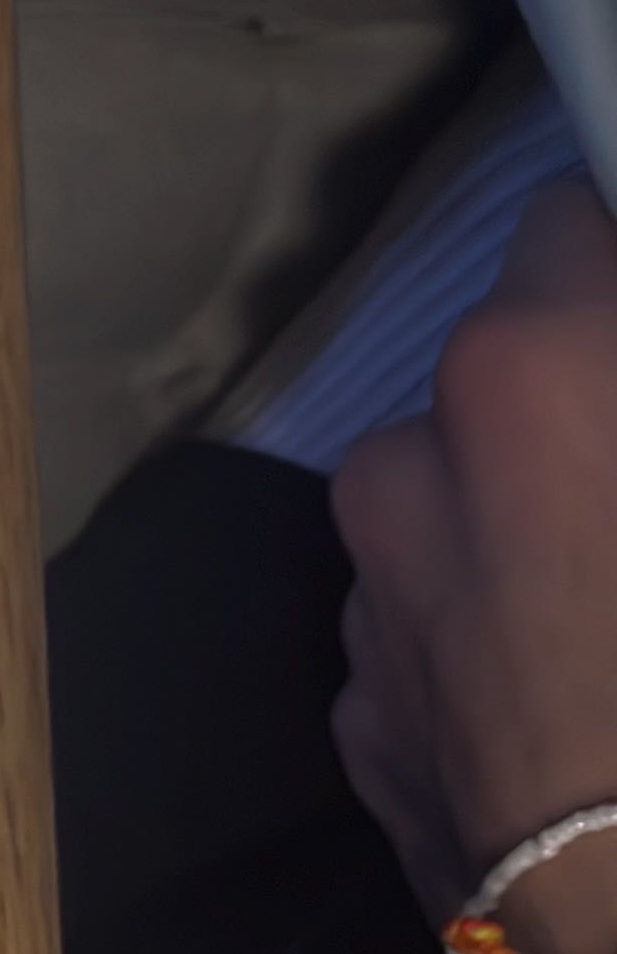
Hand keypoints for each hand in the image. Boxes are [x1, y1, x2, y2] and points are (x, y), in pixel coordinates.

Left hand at [330, 173, 616, 953]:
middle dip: (597, 416)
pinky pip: (443, 634)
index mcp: (529, 381)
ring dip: (542, 531)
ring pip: (462, 514)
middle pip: (514, 382)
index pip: (567, 229)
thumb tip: (609, 395)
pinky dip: (505, 640)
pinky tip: (589, 708)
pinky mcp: (362, 724)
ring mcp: (368, 607)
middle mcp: (405, 472)